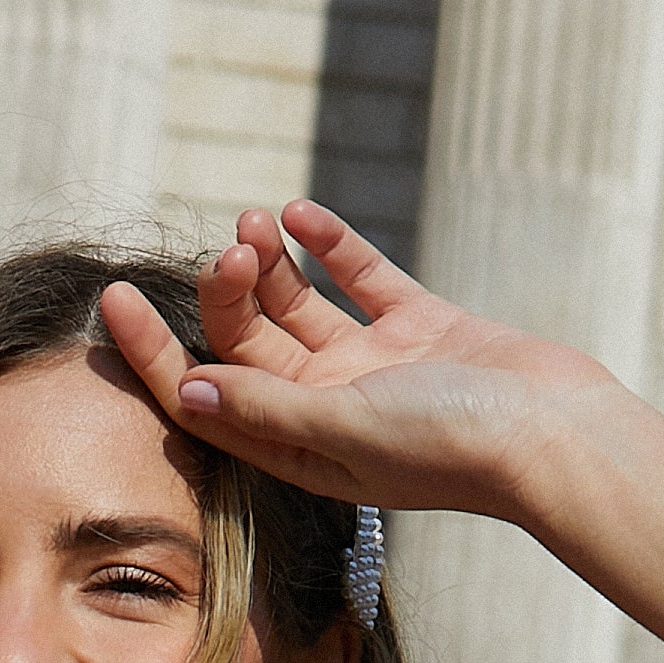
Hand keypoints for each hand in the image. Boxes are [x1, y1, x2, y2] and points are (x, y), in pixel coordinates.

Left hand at [98, 203, 614, 524]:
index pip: (204, 398)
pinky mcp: (419, 328)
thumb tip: (185, 387)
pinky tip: (300, 212)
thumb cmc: (448, 446)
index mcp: (298, 450)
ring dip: (271, 263)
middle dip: (229, 292)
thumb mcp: (342, 425)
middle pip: (249, 344)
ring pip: (299, 307)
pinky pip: (359, 280)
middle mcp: (327, 411)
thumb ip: (265, 406)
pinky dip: (329, 246)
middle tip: (231, 246)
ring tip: (257, 220)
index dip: (154, 353)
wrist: (550, 434)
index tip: (114, 300)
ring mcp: (374, 368)